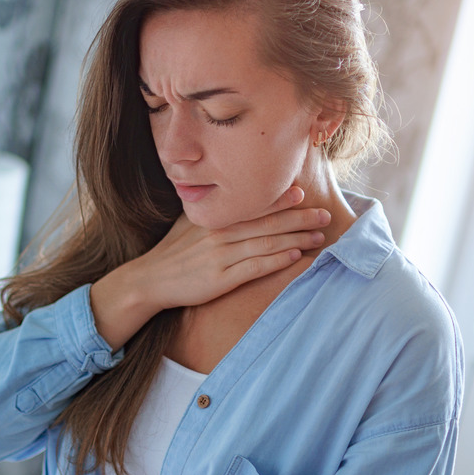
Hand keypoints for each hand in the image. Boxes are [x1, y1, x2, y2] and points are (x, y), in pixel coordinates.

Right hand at [92, 185, 330, 348]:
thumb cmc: (172, 252)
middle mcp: (219, 234)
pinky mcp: (220, 279)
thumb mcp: (188, 224)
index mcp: (213, 219)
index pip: (251, 206)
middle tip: (323, 214)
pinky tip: (296, 257)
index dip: (279, 199)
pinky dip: (277, 260)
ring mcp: (220, 257)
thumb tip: (232, 200)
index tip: (302, 194)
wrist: (150, 280)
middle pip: (266, 223)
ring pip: (265, 243)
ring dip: (296, 239)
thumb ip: (212, 213)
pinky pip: (255, 267)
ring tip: (318, 236)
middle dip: (298, 218)